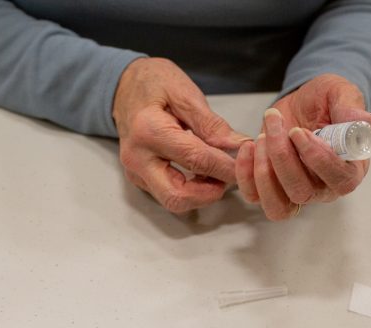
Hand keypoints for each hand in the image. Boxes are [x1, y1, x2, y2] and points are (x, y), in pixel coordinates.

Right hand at [113, 57, 250, 213]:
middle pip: (177, 196)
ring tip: (219, 172)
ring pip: (173, 201)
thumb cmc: (153, 82)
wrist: (123, 86)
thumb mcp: (185, 93)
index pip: (195, 160)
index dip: (226, 167)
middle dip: (209, 193)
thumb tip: (239, 146)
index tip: (248, 164)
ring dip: (201, 194)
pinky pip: (168, 193)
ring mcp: (135, 172)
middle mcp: (137, 158)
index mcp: (148, 131)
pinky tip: (204, 173)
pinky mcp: (139, 179)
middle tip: (230, 178)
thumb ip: (212, 124)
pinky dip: (191, 190)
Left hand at [235, 74, 370, 220]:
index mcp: (350, 170)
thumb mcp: (342, 94)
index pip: (339, 180)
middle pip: (302, 192)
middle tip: (276, 124)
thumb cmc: (328, 102)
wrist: (305, 103)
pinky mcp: (271, 190)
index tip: (298, 132)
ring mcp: (296, 193)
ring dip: (264, 172)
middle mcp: (324, 189)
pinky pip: (255, 197)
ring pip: (278, 205)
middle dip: (283, 157)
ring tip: (262, 136)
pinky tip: (248, 146)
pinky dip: (245, 175)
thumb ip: (352, 108)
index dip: (316, 159)